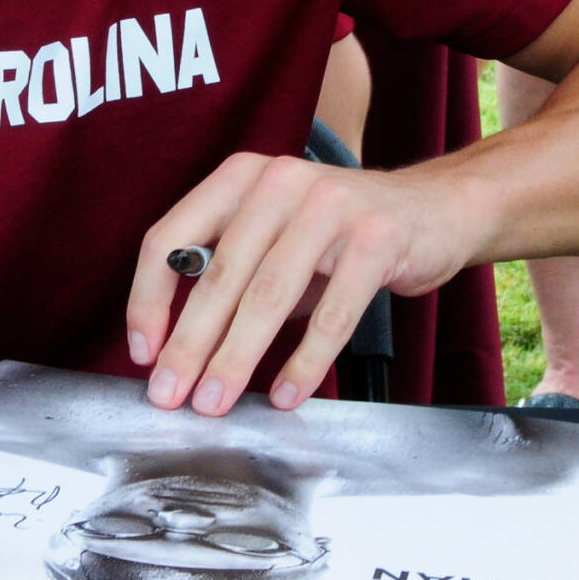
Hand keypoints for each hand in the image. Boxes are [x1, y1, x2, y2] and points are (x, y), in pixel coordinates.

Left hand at [126, 151, 471, 415]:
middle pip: (218, 274)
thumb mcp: (275, 237)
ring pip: (268, 294)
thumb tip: (174, 348)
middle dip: (188, 344)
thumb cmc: (340, 234)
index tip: (143, 352)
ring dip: (236, 357)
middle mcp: (280, 181)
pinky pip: (332, 312)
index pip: (171, 238)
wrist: (436, 209)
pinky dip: (305, 361)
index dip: (149, 299)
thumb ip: (229, 273)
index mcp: (241, 177)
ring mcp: (331, 205)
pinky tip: (285, 395)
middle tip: (169, 395)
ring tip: (215, 402)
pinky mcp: (377, 237)